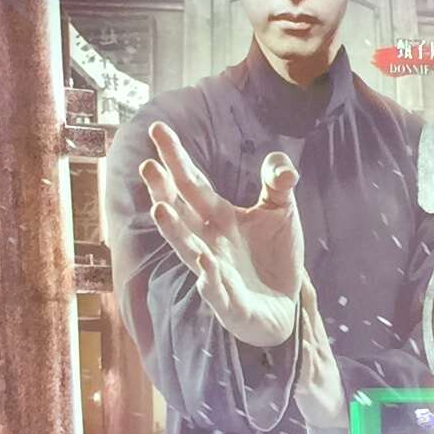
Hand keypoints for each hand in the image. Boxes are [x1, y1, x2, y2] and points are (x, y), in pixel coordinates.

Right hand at [140, 122, 305, 349]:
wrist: (286, 304)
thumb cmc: (275, 256)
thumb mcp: (281, 212)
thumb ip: (277, 184)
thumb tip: (283, 167)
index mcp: (217, 217)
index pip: (192, 183)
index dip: (176, 158)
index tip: (158, 129)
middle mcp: (209, 241)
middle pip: (181, 213)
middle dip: (163, 191)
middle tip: (148, 166)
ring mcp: (215, 272)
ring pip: (188, 250)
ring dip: (174, 232)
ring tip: (159, 209)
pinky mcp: (230, 303)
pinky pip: (217, 290)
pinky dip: (210, 279)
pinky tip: (205, 263)